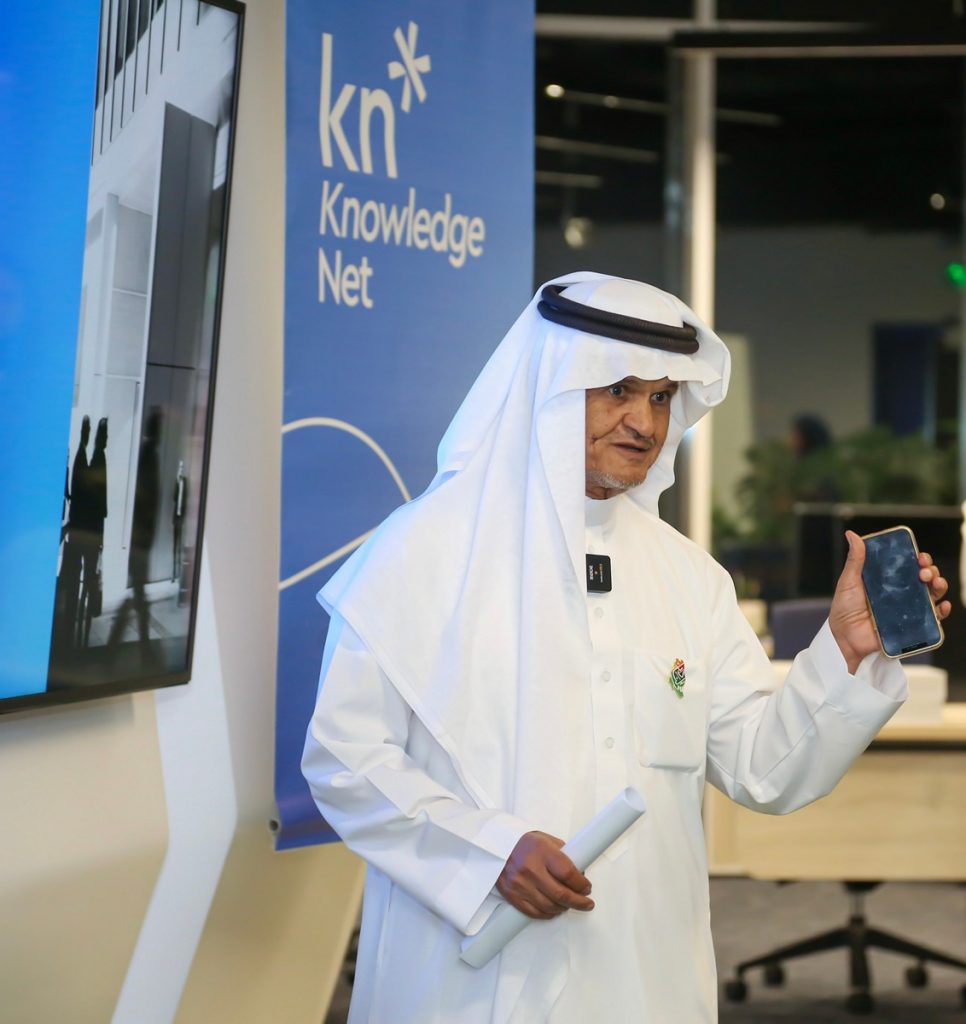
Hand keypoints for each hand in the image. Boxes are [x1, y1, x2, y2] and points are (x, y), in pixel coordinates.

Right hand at [496, 831, 593, 919]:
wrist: (495, 846)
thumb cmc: (524, 842)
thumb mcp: (547, 840)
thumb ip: (564, 855)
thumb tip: (580, 873)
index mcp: (542, 851)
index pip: (568, 874)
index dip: (581, 884)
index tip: (587, 888)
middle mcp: (530, 869)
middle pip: (561, 894)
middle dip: (579, 902)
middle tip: (587, 903)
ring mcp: (520, 884)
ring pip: (549, 906)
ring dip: (564, 908)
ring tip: (570, 905)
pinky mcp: (512, 895)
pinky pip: (534, 912)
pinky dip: (548, 914)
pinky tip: (555, 910)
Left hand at [829, 530, 951, 672]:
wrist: (845, 638)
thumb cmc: (844, 609)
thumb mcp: (849, 582)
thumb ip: (855, 560)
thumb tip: (852, 535)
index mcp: (887, 580)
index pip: (909, 565)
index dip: (918, 559)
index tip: (919, 556)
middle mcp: (900, 592)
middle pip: (925, 577)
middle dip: (931, 570)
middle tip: (924, 572)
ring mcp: (907, 609)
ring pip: (932, 594)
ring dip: (939, 586)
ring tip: (934, 584)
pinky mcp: (911, 625)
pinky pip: (933, 618)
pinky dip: (942, 610)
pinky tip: (942, 605)